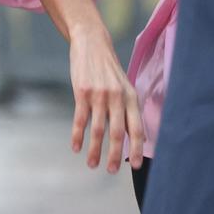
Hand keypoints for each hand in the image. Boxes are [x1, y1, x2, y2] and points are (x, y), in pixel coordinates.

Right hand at [69, 24, 144, 172]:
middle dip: (114, 155)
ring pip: (98, 130)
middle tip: (111, 171)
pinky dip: (78, 136)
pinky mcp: (82, 92)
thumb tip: (135, 137)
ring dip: (95, 150)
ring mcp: (99, 95)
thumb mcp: (124, 85)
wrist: (91, 43)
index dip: (137, 148)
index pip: (136, 128)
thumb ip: (128, 109)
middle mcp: (117, 97)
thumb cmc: (108, 69)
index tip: (136, 166)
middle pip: (117, 133)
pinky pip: (80, 120)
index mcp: (130, 97)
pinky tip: (75, 147)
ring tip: (92, 164)